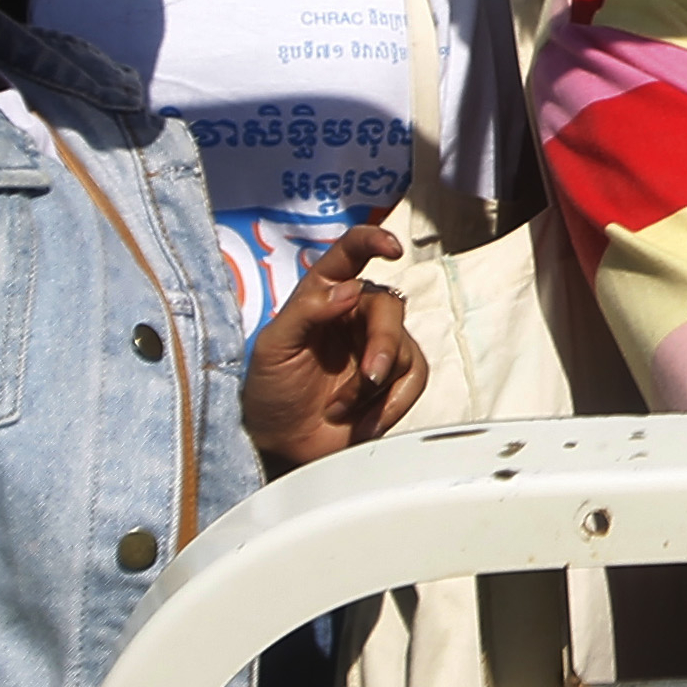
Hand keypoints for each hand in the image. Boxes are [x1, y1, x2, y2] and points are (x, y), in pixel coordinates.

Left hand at [241, 224, 429, 473]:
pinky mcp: (397, 377)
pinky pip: (415, 377)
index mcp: (324, 293)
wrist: (282, 444)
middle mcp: (357, 312)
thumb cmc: (271, 390)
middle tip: (368, 379)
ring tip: (341, 409)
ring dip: (374, 386)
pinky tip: (364, 422)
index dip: (373, 241)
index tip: (392, 249)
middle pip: (388, 308)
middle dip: (382, 345)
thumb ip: (306, 311)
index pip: (351, 253)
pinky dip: (392, 403)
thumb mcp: (272, 348)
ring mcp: (379, 345)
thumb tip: (350, 289)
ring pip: (403, 347)